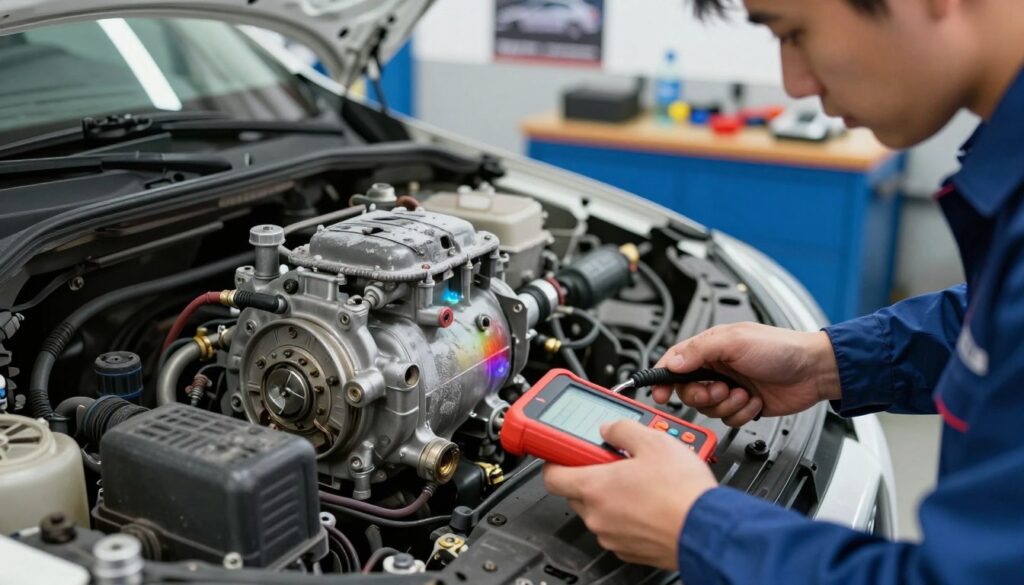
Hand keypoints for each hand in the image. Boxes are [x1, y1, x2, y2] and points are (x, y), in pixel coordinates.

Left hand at [543, 420, 716, 569]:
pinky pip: (617, 528)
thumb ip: (622, 429)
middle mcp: (597, 516)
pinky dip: (627, 515)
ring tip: (641, 481)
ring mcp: (612, 536)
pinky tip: (649, 502)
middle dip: (592, 475)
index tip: (566, 451)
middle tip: (615, 461)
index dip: (557, 460)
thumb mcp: (653, 441)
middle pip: (576, 492)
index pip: (552, 475)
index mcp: (594, 487)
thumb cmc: (681, 492)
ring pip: (598, 511)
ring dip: (612, 496)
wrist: (707, 530)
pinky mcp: (630, 550)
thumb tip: (610, 428)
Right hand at [652, 322, 840, 426]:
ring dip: (727, 405)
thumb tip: (672, 363)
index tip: (659, 394)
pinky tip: (755, 401)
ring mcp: (729, 388)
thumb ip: (699, 350)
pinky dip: (742, 414)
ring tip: (744, 393)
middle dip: (702, 396)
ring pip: (708, 409)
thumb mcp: (735, 341)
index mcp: (710, 348)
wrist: (814, 371)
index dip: (662, 379)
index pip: (674, 363)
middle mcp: (717, 368)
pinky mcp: (743, 406)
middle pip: (688, 391)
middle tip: (718, 391)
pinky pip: (728, 420)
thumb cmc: (781, 348)